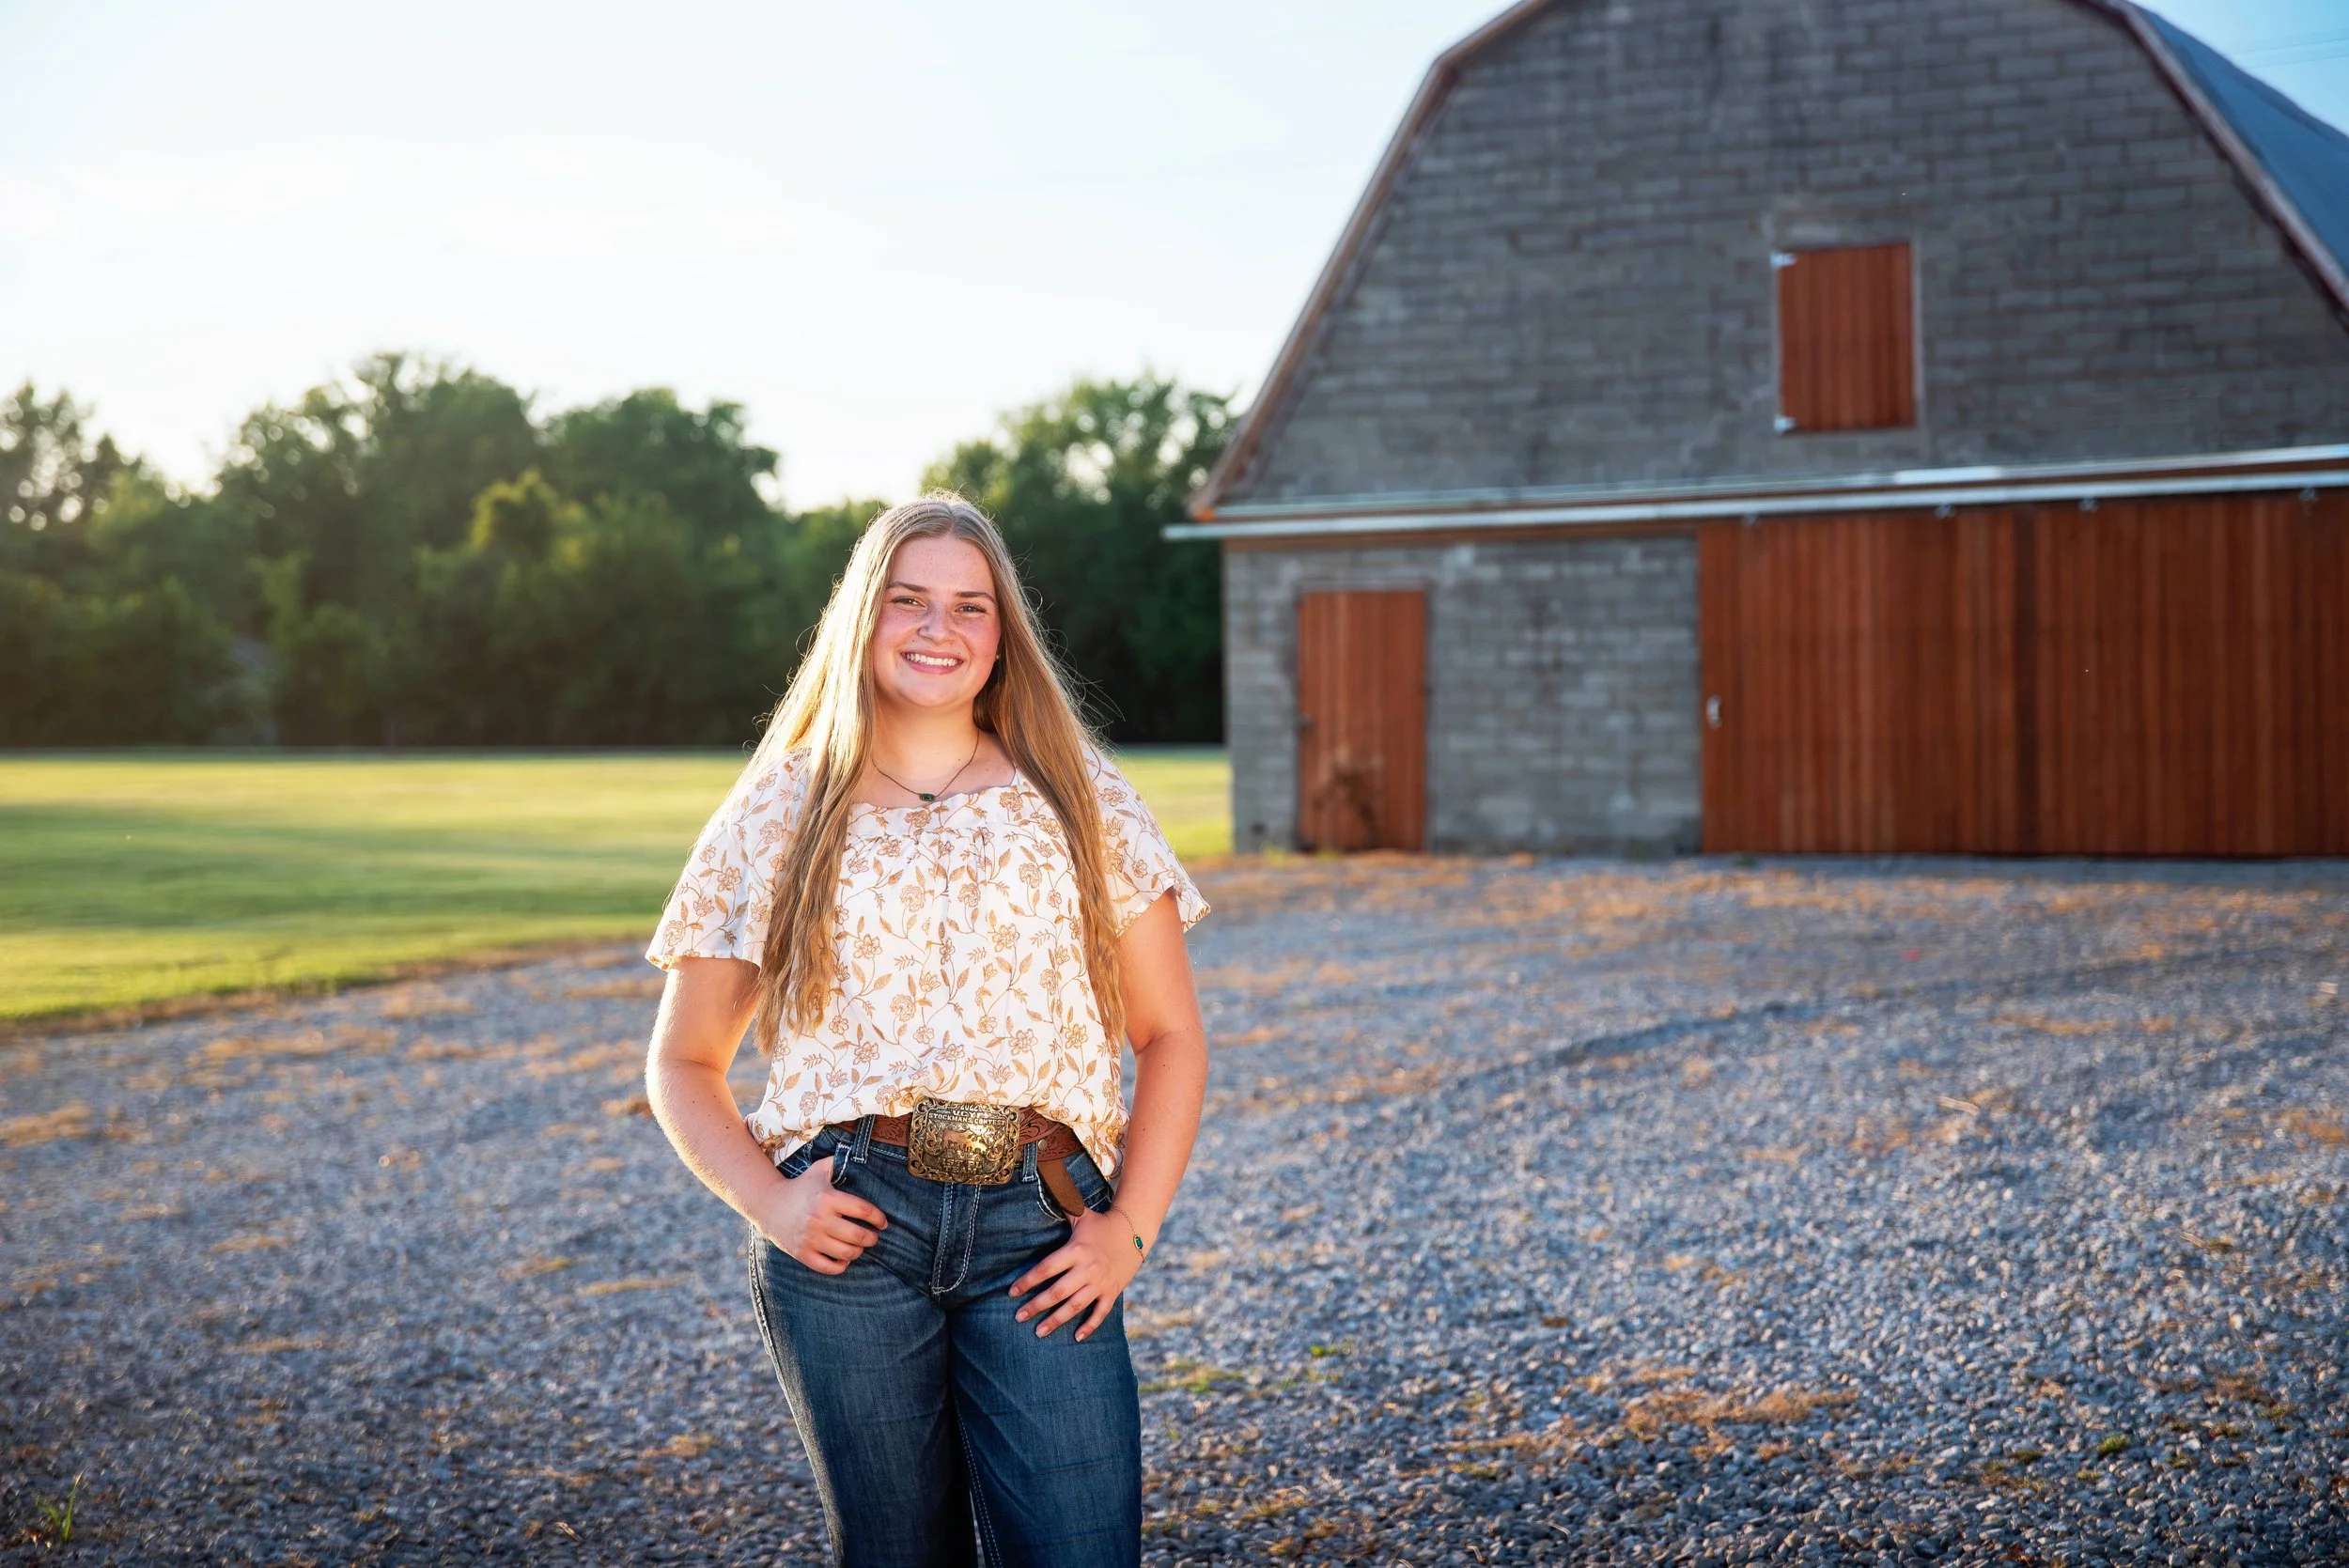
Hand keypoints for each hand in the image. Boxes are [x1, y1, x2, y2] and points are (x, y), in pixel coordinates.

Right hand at [755, 1162, 886, 1274]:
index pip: (863, 1210)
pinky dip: (840, 1266)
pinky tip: (844, 1259)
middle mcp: (820, 1219)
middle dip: (871, 1238)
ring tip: (859, 1247)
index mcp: (827, 1198)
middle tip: (873, 1237)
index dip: (878, 1218)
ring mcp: (810, 1238)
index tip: (883, 1223)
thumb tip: (858, 1154)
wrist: (768, 1205)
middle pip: (858, 1236)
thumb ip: (838, 1161)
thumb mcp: (818, 1170)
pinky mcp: (802, 1253)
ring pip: (846, 1253)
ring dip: (858, 1252)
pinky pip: (828, 1267)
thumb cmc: (800, 1187)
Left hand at [1009, 1208, 1143, 1341]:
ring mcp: (1100, 1282)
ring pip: (1074, 1306)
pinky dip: (1089, 1326)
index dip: (1027, 1281)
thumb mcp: (1081, 1214)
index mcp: (1075, 1250)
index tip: (1011, 1292)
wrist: (1135, 1231)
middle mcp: (1086, 1269)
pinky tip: (1076, 1337)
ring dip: (1056, 1320)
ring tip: (1039, 1331)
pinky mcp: (1112, 1291)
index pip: (1045, 1269)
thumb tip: (1045, 1179)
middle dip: (1036, 1306)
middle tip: (1019, 1317)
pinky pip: (1099, 1312)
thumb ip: (1061, 1205)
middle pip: (1056, 1292)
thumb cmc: (1101, 1223)